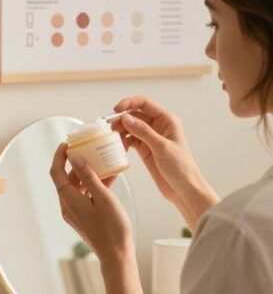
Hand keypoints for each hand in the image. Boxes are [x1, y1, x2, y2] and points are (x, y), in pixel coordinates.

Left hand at [50, 142, 132, 261]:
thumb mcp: (103, 198)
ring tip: (101, 161)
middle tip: (87, 149)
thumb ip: (89, 177)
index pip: (56, 172)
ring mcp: (74, 213)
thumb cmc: (112, 228)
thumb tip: (76, 159)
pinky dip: (92, 186)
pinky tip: (109, 178)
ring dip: (87, 174)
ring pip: (77, 187)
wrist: (116, 255)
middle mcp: (67, 206)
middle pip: (66, 178)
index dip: (59, 156)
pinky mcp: (83, 217)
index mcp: (69, 199)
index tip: (67, 144)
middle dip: (75, 163)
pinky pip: (84, 196)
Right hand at [112, 96, 218, 229]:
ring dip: (121, 130)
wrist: (184, 190)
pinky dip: (123, 141)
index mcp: (167, 120)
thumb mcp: (161, 147)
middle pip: (135, 115)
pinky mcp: (145, 149)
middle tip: (109, 127)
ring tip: (111, 138)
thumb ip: (143, 131)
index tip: (115, 110)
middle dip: (122, 119)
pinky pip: (131, 140)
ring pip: (131, 127)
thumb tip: (126, 118)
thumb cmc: (181, 167)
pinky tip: (119, 146)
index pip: (145, 104)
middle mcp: (158, 126)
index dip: (129, 103)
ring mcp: (151, 138)